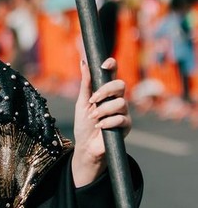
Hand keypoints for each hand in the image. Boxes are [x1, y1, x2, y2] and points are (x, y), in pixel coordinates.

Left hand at [71, 57, 130, 186]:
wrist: (86, 145)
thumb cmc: (84, 123)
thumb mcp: (82, 102)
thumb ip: (85, 84)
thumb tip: (83, 62)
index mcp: (106, 92)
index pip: (113, 74)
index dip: (112, 65)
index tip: (104, 64)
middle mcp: (116, 99)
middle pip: (121, 85)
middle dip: (106, 90)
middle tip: (93, 100)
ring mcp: (123, 112)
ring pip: (120, 103)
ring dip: (103, 110)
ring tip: (93, 118)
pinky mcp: (126, 125)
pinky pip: (121, 118)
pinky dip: (108, 122)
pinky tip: (100, 126)